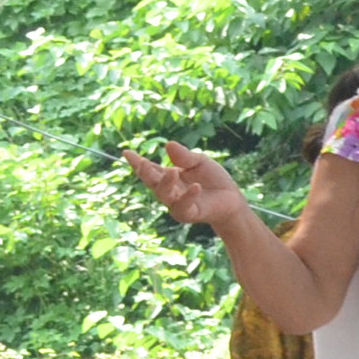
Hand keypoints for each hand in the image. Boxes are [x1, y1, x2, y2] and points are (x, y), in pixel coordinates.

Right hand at [122, 140, 249, 233]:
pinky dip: (188, 196)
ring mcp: (176, 204)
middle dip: (146, 173)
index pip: (149, 169)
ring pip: (164, 195)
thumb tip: (168, 144)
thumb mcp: (200, 162)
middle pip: (152, 182)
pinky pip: (183, 206)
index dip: (137, 162)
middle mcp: (168, 191)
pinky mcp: (188, 214)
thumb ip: (184, 156)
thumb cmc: (213, 179)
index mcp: (167, 176)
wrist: (231, 198)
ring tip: (172, 172)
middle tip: (143, 162)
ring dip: (166, 184)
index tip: (126, 152)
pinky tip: (196, 187)